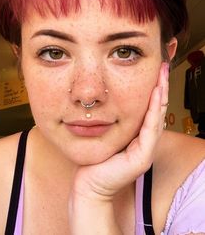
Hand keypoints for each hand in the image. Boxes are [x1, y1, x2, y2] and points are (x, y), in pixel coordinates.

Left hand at [71, 62, 168, 200]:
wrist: (89, 184)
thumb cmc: (94, 158)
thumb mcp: (104, 132)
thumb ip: (110, 118)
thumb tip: (104, 97)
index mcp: (138, 135)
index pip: (149, 108)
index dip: (154, 89)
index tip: (154, 70)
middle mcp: (145, 140)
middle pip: (157, 109)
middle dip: (160, 87)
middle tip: (163, 67)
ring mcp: (147, 149)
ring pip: (157, 116)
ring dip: (160, 94)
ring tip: (162, 75)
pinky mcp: (143, 156)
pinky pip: (150, 129)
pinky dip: (153, 110)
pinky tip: (155, 93)